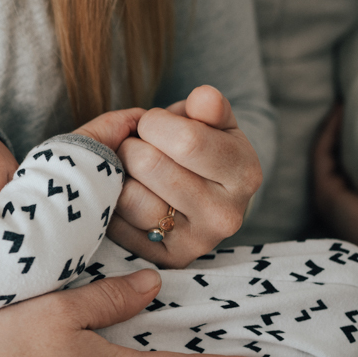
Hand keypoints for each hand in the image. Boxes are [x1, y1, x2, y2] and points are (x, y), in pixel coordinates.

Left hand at [101, 85, 261, 267]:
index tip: (154, 124)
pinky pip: (116, 223)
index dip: (155, 123)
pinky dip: (112, 202)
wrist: (202, 196)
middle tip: (139, 146)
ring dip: (118, 174)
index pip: (185, 140)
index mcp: (244, 173)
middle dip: (132, 145)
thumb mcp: (212, 122)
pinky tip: (128, 193)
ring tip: (132, 170)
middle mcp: (226, 215)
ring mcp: (196, 243)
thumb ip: (208, 106)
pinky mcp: (164, 259)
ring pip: (129, 197)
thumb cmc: (201, 149)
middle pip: (150, 165)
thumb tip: (204, 97)